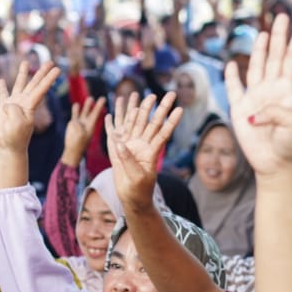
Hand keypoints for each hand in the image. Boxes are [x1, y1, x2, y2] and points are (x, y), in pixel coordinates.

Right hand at [0, 61, 59, 151]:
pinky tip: (1, 80)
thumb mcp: (17, 123)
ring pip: (19, 84)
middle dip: (42, 72)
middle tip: (50, 62)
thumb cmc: (15, 136)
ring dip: (22, 73)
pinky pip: (3, 94)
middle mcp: (24, 102)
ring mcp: (14, 103)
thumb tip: (7, 103)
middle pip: (35, 83)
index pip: (41, 89)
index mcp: (30, 106)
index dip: (49, 79)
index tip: (58, 69)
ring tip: (25, 61)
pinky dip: (2, 87)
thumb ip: (13, 110)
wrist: (9, 145)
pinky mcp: (3, 107)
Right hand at [61, 97, 106, 166]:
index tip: (104, 99)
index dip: (99, 106)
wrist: (72, 150)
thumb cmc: (78, 145)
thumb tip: (75, 122)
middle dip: (97, 105)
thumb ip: (78, 129)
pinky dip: (76, 110)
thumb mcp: (80, 137)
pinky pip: (75, 115)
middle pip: (92, 112)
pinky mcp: (73, 123)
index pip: (96, 114)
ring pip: (84, 112)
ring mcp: (80, 123)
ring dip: (87, 106)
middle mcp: (86, 123)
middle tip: (103, 98)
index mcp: (90, 126)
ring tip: (91, 98)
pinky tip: (76, 104)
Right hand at [105, 92, 181, 210]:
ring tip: (139, 93)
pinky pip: (114, 132)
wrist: (131, 197)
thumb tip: (121, 144)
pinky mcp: (118, 149)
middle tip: (170, 93)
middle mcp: (142, 145)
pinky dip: (112, 123)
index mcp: (151, 152)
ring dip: (137, 108)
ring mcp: (130, 145)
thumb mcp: (137, 177)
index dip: (171, 121)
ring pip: (135, 122)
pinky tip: (111, 112)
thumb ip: (129, 160)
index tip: (180, 109)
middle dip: (160, 107)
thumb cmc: (139, 190)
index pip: (163, 133)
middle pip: (152, 122)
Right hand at [225, 14, 291, 177]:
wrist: (276, 164)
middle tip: (282, 16)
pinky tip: (232, 64)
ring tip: (264, 33)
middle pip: (276, 56)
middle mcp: (272, 90)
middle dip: (279, 36)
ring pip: (257, 67)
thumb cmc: (291, 145)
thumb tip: (254, 112)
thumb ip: (276, 111)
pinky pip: (234, 88)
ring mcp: (255, 98)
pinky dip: (232, 76)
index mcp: (288, 90)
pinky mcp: (239, 109)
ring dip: (260, 50)